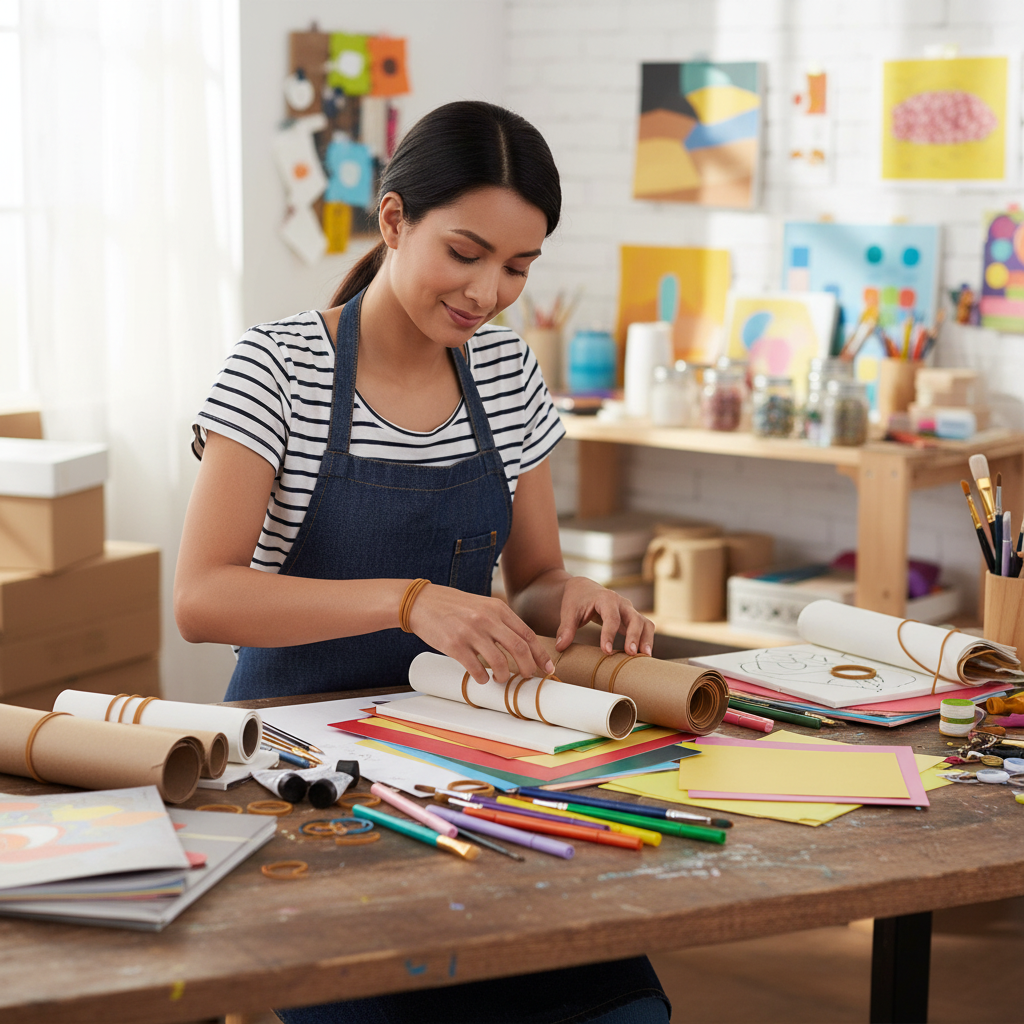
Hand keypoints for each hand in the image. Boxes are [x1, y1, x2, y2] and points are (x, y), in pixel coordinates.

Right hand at [407, 584, 554, 683]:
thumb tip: (520, 646)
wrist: (422, 602)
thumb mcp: (482, 605)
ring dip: (504, 676)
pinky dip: (482, 678)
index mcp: (497, 609)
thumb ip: (500, 621)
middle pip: (519, 648)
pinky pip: (476, 668)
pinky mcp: (454, 645)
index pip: (527, 634)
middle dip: (528, 668)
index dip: (540, 654)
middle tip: (527, 678)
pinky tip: (481, 678)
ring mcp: (471, 632)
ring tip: (501, 679)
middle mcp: (487, 619)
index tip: (547, 668)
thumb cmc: (453, 606)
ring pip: (499, 662)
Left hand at [554, 576, 654, 656]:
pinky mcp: (632, 618)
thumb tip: (560, 648)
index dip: (609, 634)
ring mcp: (629, 610)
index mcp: (606, 599)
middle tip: (630, 653)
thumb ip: (566, 629)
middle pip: (634, 618)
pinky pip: (645, 628)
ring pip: (645, 623)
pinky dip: (647, 640)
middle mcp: (622, 603)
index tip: (606, 651)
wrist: (584, 588)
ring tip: (645, 656)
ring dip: (646, 639)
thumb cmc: (577, 599)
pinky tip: (643, 655)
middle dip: (634, 636)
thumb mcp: (569, 612)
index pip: (611, 617)